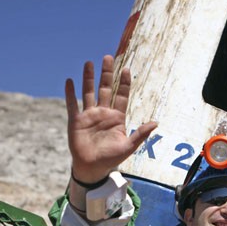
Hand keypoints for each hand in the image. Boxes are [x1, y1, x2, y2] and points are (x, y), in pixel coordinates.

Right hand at [65, 55, 156, 183]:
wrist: (93, 168)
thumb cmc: (112, 158)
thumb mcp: (129, 146)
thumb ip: (141, 134)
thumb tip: (156, 123)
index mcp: (117, 118)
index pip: (121, 96)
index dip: (124, 83)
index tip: (127, 69)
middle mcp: (103, 113)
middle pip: (105, 89)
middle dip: (107, 74)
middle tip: (108, 57)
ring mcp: (89, 115)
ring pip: (89, 92)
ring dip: (88, 78)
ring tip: (89, 63)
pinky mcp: (76, 121)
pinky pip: (72, 104)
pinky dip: (70, 93)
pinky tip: (70, 81)